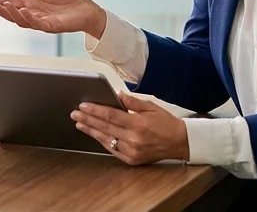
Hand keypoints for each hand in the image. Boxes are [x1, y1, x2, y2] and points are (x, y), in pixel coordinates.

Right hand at [0, 0, 107, 37]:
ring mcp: (43, 21)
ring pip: (23, 21)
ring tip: (5, 6)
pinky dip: (29, 18)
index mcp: (32, 4)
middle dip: (1, 11)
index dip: (0, 3)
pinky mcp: (53, 26)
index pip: (12, 4)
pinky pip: (39, 24)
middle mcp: (35, 14)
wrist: (88, 8)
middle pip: (14, 14)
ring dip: (13, 14)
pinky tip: (23, 11)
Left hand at [72, 92, 189, 165]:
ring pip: (106, 139)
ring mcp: (132, 151)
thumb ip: (133, 102)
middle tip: (75, 114)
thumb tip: (117, 95)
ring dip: (91, 131)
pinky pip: (113, 150)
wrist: (181, 143)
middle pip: (105, 127)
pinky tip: (94, 135)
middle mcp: (134, 138)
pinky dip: (102, 141)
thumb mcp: (152, 107)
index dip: (95, 110)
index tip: (83, 106)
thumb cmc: (167, 123)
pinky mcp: (132, 160)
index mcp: (138, 123)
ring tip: (80, 124)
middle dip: (87, 119)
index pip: (110, 115)